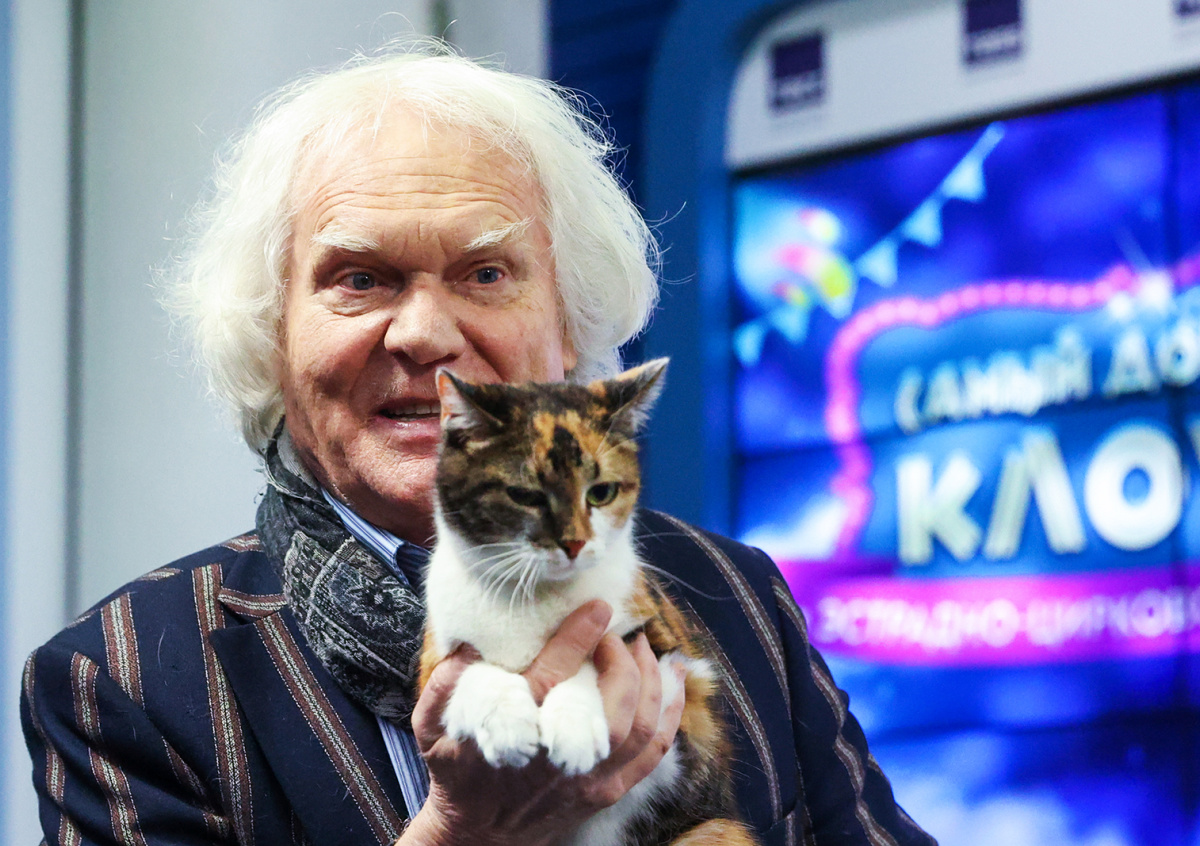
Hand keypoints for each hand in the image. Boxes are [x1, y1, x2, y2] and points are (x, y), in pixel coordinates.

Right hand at [402, 600, 686, 845]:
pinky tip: (672, 683)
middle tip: (616, 632)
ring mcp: (589, 778)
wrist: (478, 837)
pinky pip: (652, 753)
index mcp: (519, 731)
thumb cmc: (456, 773)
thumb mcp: (430, 728)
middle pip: (613, 701)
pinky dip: (669, 715)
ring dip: (652, 681)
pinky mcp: (607, 792)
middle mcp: (561, 756)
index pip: (556, 674)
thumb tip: (467, 648)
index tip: (599, 607)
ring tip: (646, 648)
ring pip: (640, 726)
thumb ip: (442, 686)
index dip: (581, 636)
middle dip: (624, 658)